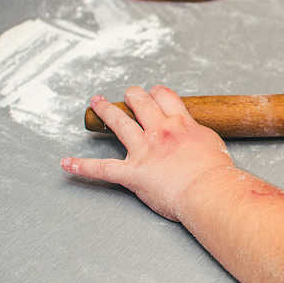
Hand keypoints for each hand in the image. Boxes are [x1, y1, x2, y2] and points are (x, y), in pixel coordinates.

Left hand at [62, 86, 233, 220]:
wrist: (208, 190)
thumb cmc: (216, 172)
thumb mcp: (212, 142)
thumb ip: (197, 133)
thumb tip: (192, 133)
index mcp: (180, 123)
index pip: (164, 96)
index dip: (157, 92)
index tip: (154, 93)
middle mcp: (159, 131)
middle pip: (140, 102)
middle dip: (132, 95)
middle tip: (128, 94)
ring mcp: (143, 151)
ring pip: (119, 123)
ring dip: (105, 110)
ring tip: (97, 103)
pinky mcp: (131, 173)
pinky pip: (102, 169)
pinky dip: (82, 166)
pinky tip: (68, 162)